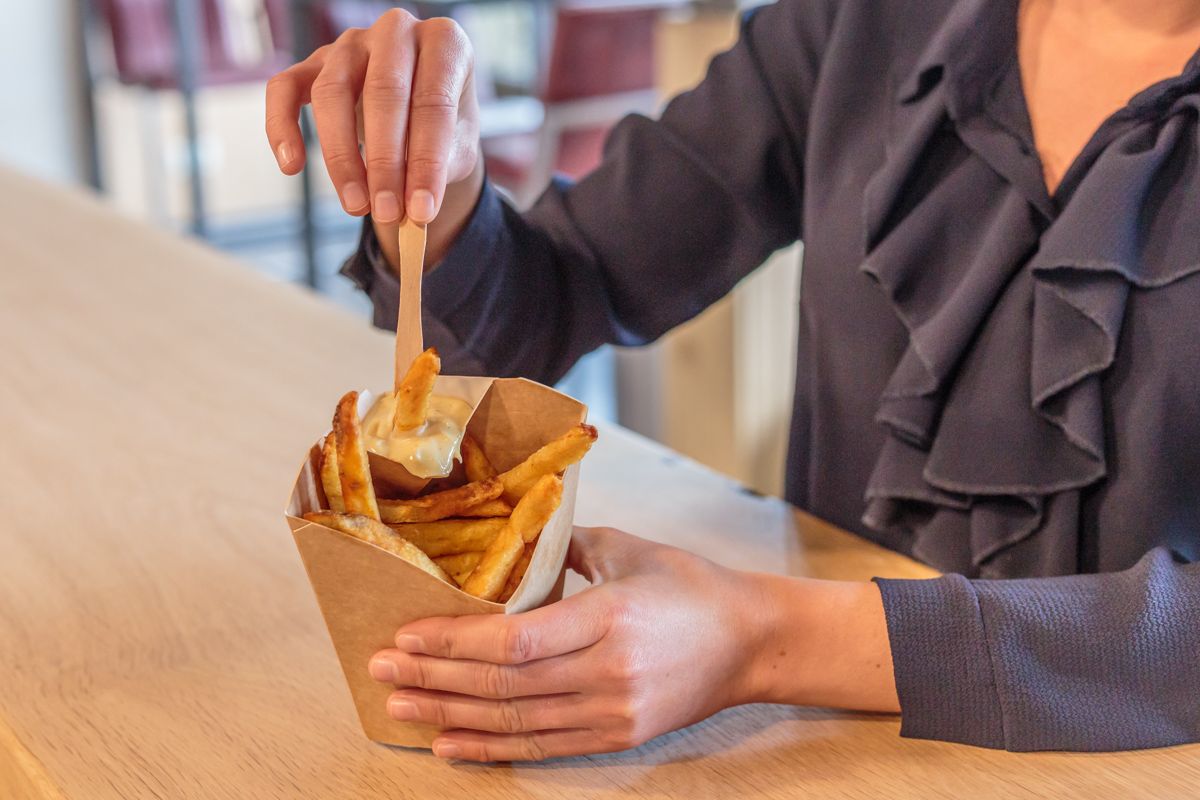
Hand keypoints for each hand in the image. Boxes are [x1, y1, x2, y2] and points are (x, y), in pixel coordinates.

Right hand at [265, 9, 483, 263]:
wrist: (421, 118)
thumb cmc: (443, 130)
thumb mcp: (455, 150)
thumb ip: (436, 174)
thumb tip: (411, 214)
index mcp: (444, 43)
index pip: (434, 102)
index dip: (427, 162)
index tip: (422, 211)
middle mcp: (396, 32)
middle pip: (383, 93)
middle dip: (385, 164)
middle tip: (387, 213)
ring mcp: (351, 43)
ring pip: (332, 92)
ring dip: (341, 157)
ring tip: (356, 206)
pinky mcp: (313, 62)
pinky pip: (284, 88)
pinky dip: (282, 127)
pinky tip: (292, 167)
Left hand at [367, 526, 772, 760]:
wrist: (751, 643)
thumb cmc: (691, 587)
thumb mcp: (630, 550)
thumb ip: (566, 544)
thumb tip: (511, 536)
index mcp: (610, 617)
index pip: (515, 641)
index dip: (454, 642)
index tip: (407, 634)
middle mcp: (608, 672)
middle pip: (504, 685)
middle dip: (435, 678)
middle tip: (382, 669)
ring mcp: (614, 712)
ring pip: (515, 721)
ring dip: (450, 716)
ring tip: (401, 707)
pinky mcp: (618, 737)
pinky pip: (543, 748)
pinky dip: (491, 749)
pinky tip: (450, 744)